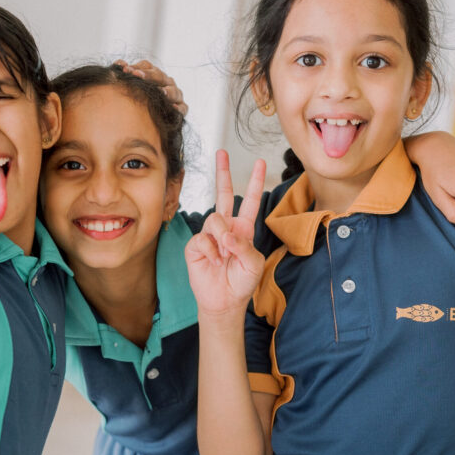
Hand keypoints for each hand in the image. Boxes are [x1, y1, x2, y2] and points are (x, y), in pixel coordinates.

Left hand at [115, 59, 187, 115]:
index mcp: (154, 73)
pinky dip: (179, 108)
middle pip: (159, 76)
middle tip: (137, 75)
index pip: (146, 66)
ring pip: (174, 91)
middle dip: (148, 75)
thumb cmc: (139, 98)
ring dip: (168, 91)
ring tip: (161, 92)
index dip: (136, 67)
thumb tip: (119, 64)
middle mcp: (166, 82)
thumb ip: (127, 73)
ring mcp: (175, 94)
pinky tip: (173, 108)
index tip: (125, 69)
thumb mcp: (132, 84)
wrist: (149, 119)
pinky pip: (183, 108)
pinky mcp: (181, 108)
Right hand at [185, 150, 266, 315]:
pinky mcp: (195, 245)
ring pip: (215, 218)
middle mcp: (226, 228)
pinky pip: (202, 238)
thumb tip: (226, 236)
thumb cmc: (242, 283)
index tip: (259, 163)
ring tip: (223, 256)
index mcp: (243, 229)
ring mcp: (209, 235)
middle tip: (221, 153)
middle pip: (223, 194)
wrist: (224, 301)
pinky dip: (210, 251)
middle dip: (223, 172)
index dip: (255, 182)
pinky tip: (213, 262)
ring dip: (222, 237)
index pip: (249, 201)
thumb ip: (244, 247)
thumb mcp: (253, 265)